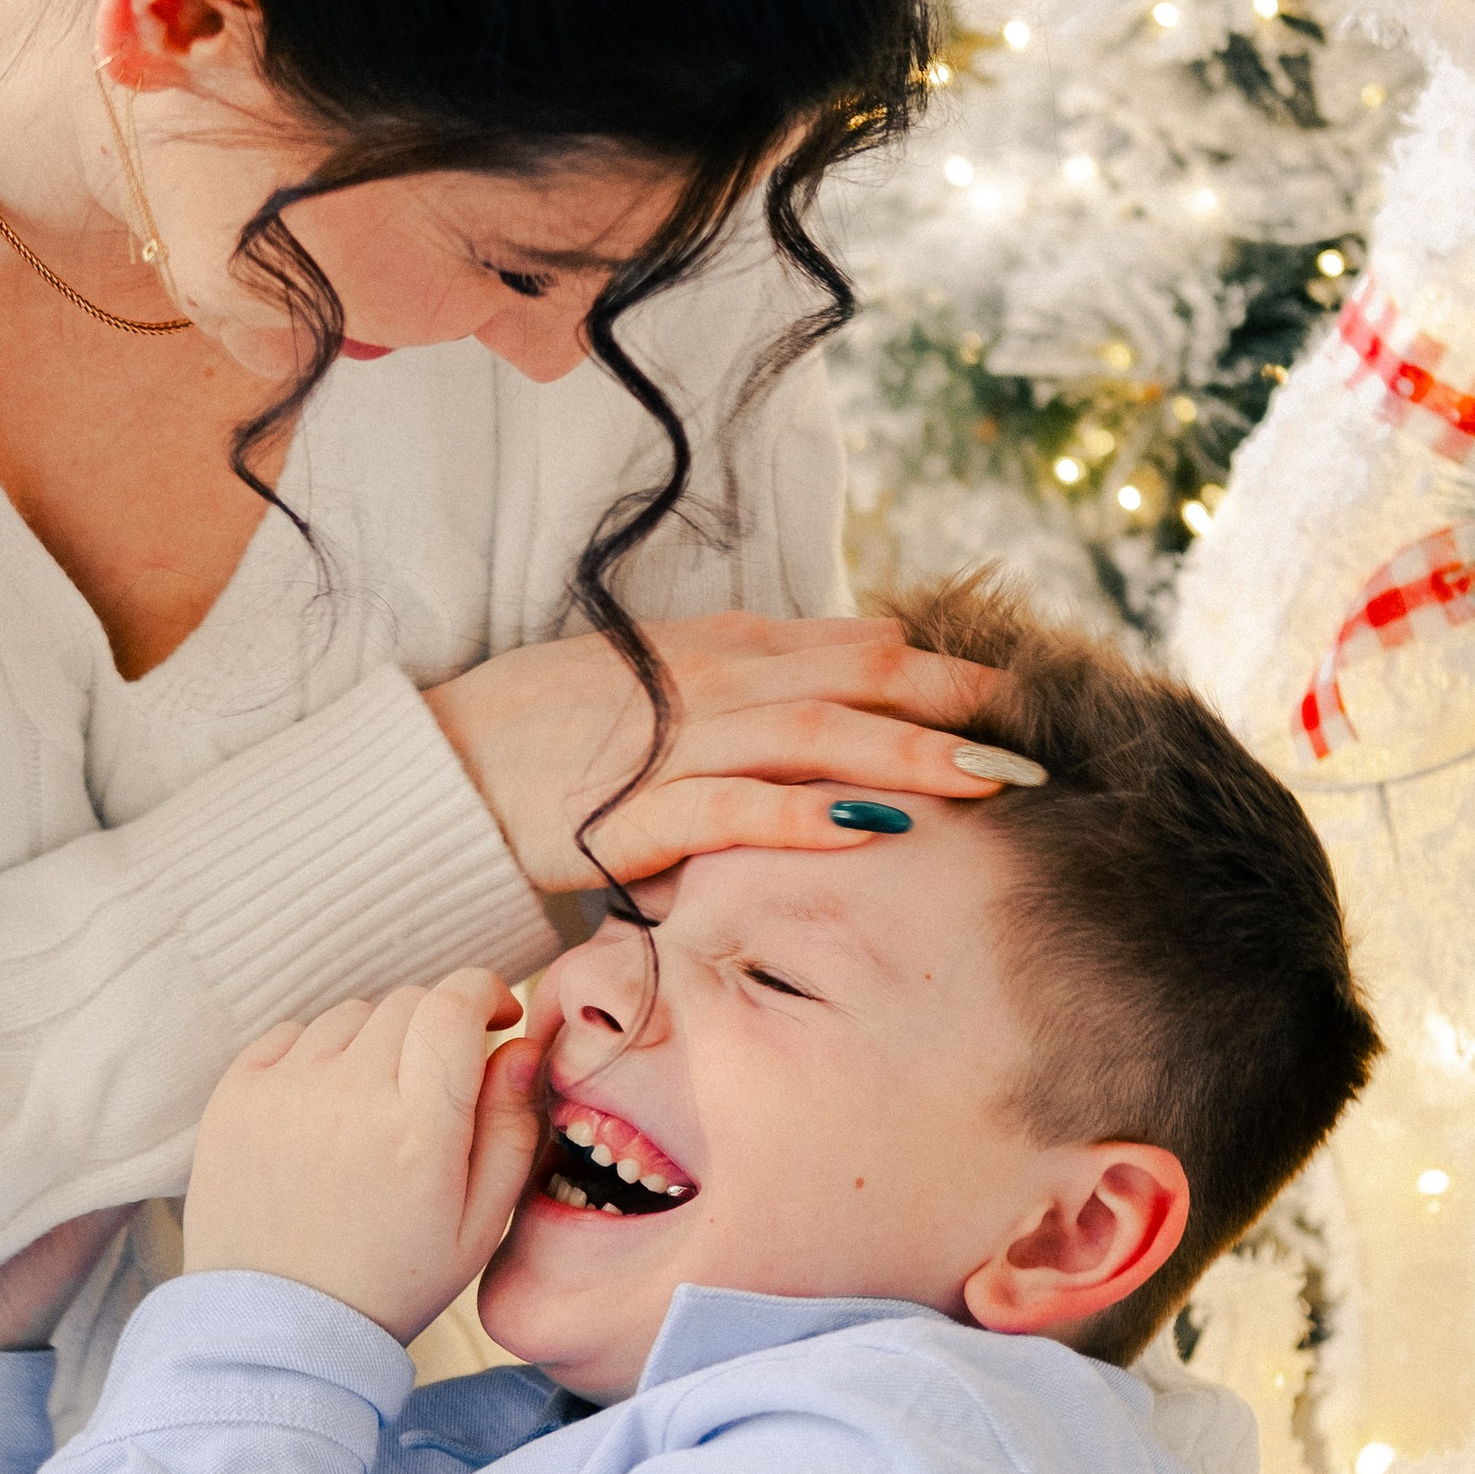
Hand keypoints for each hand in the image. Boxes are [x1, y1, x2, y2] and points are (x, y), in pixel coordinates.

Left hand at [184, 970, 553, 1342]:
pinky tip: (325, 1113)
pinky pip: (292, 1034)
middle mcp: (347, 1096)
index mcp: (418, 1131)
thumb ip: (511, 1128)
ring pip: (351, 1014)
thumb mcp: (479, 1225)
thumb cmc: (388, 1282)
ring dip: (376, 1043)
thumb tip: (519, 1046)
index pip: (455, 1002)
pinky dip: (317, 1057)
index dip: (486, 992)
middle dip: (437, 1026)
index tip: (495, 1016)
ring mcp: (283, 1091)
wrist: (276, 1329)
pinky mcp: (234, 1096)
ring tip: (374, 1110)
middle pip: (408, 1001)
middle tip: (435, 1084)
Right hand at [423, 612, 1023, 891]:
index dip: (946, 665)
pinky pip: (733, 806)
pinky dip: (805, 814)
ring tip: (993, 780)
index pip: (856, 643)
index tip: (1021, 695)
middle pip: (860, 674)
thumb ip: (749, 691)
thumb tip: (845, 699)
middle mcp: (710, 678)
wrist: (433, 768)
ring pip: (816, 732)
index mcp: (722, 647)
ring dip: (912, 755)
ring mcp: (671, 740)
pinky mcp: (630, 808)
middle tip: (1041, 737)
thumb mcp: (659, 691)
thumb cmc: (546, 734)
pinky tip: (871, 830)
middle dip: (958, 703)